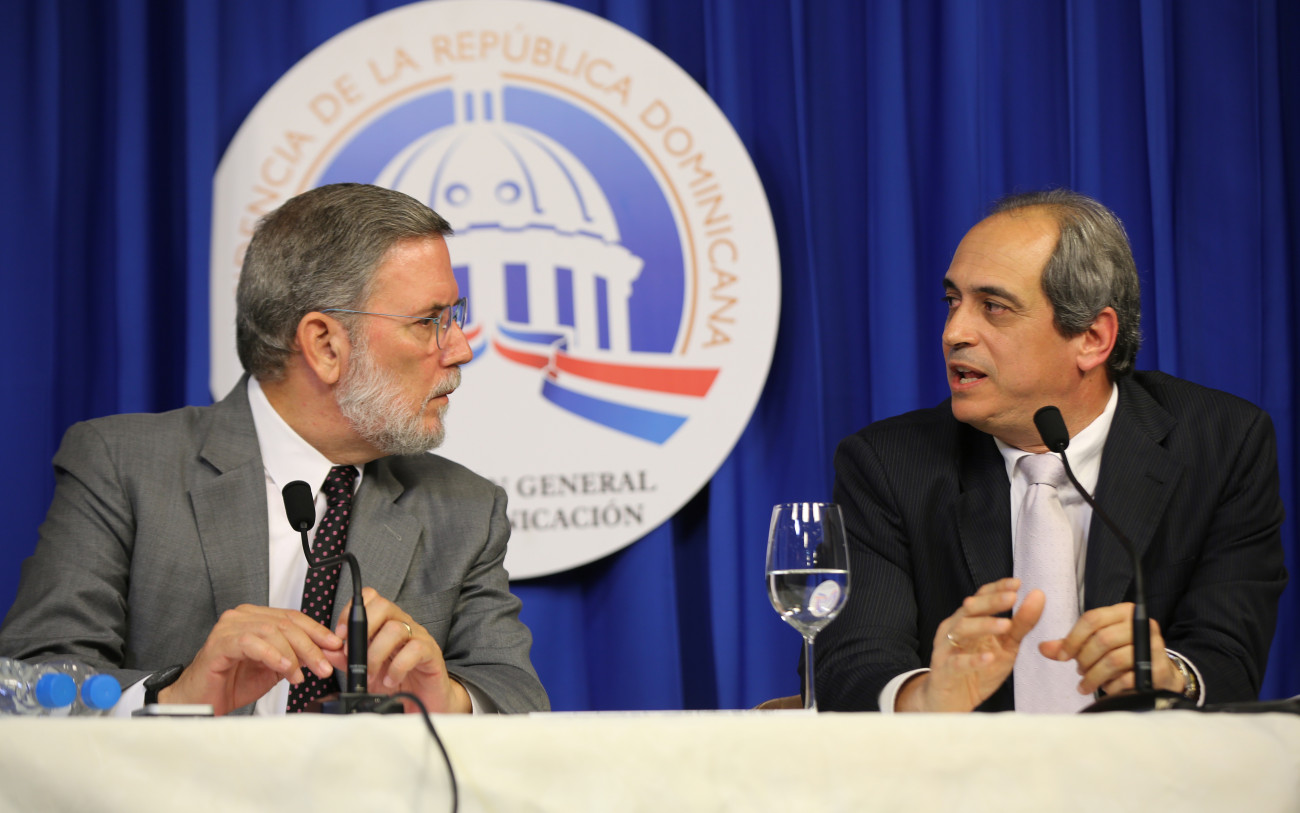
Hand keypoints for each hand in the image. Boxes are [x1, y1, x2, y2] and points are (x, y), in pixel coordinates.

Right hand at [159, 605, 343, 715]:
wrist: (202, 701)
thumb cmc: (232, 683)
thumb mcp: (273, 669)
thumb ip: (295, 657)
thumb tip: (325, 653)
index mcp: (257, 617)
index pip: (294, 617)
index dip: (317, 631)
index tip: (335, 646)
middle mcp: (243, 616)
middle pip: (286, 624)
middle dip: (311, 646)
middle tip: (324, 667)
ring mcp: (229, 627)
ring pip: (272, 631)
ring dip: (293, 654)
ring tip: (299, 676)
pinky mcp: (219, 643)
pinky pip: (251, 642)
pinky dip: (271, 654)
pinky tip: (284, 667)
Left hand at [336, 587, 471, 713]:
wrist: (425, 702)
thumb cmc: (398, 683)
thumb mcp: (365, 672)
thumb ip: (346, 660)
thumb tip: (327, 649)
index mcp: (386, 624)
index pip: (370, 598)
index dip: (350, 612)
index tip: (340, 636)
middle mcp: (403, 625)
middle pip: (383, 605)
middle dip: (363, 629)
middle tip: (353, 655)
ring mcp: (418, 637)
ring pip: (395, 629)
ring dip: (376, 655)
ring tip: (371, 674)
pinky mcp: (431, 653)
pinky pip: (414, 650)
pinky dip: (397, 667)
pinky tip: (391, 680)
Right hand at [897, 578, 1043, 711]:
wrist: (951, 702)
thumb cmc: (978, 670)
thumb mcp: (1006, 646)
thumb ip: (1021, 623)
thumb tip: (1038, 595)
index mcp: (969, 620)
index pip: (981, 598)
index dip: (997, 588)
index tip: (1017, 583)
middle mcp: (954, 629)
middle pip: (970, 609)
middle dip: (991, 602)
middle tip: (1012, 597)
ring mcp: (947, 648)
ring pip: (961, 630)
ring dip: (983, 625)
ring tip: (1005, 625)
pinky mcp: (944, 670)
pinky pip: (957, 663)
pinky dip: (973, 660)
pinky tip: (988, 657)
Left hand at [1039, 602, 1183, 695]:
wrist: (1158, 673)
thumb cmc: (1122, 654)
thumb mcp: (1096, 644)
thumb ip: (1070, 645)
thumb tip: (1043, 648)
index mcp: (1124, 611)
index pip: (1092, 619)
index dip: (1073, 638)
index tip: (1062, 656)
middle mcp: (1142, 624)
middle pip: (1102, 639)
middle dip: (1084, 659)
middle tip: (1079, 672)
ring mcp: (1153, 646)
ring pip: (1113, 660)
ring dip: (1094, 676)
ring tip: (1086, 684)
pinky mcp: (1159, 668)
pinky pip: (1127, 679)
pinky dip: (1111, 687)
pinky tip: (1107, 689)